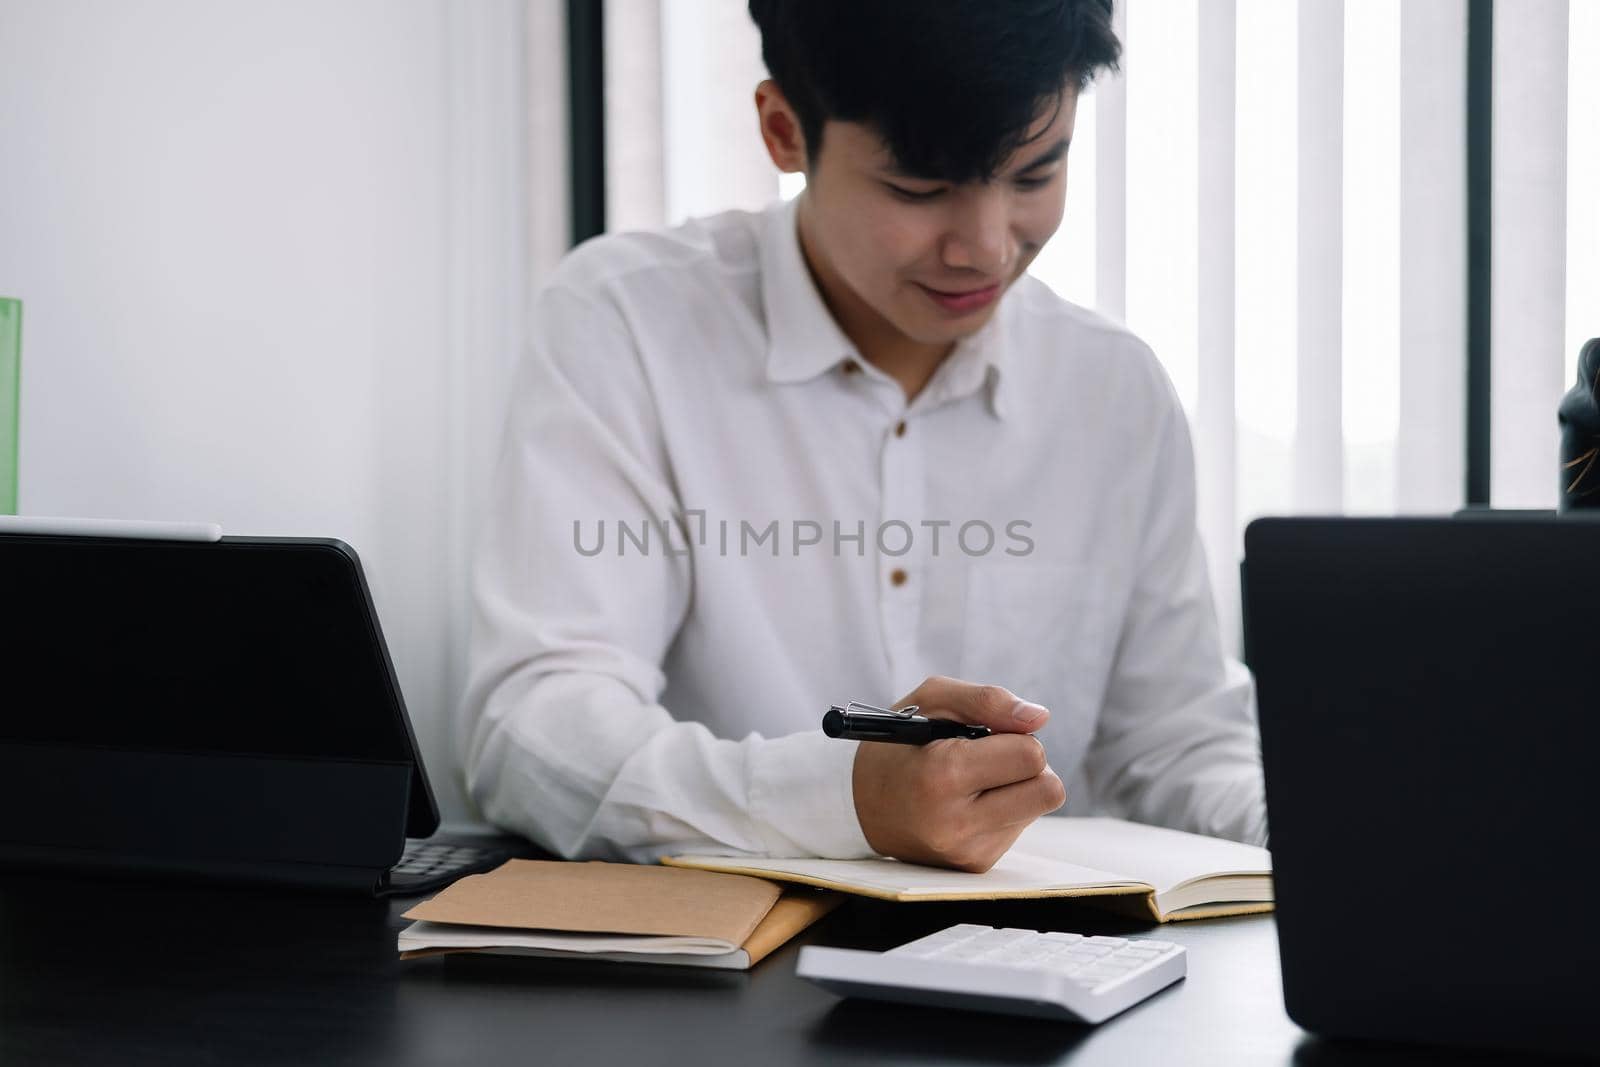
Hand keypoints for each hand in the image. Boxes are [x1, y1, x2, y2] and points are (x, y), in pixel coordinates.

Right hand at [851, 675, 1065, 872]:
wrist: (858, 805)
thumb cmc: (899, 745)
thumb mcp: (931, 701)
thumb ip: (986, 700)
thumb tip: (1040, 717)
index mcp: (943, 775)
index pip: (1030, 756)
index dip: (1016, 736)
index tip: (990, 735)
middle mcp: (957, 822)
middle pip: (1047, 791)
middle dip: (1030, 766)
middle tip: (994, 758)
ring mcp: (967, 850)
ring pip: (1037, 808)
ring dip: (1016, 787)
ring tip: (973, 780)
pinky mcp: (974, 865)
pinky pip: (1017, 828)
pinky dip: (1002, 809)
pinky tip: (968, 803)